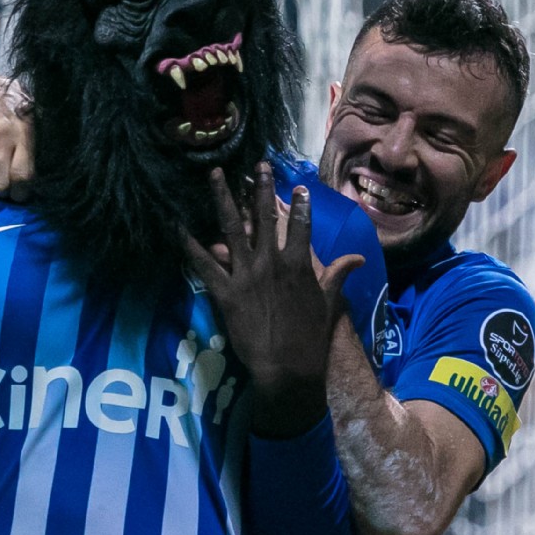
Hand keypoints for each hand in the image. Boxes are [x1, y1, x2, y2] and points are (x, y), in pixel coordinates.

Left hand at [184, 164, 363, 439]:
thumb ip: (337, 276)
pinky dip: (189, 245)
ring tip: (216, 175)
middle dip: (261, 188)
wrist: (287, 368)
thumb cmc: (310, 338)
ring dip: (223, 198)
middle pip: (264, 217)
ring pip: (232, 228)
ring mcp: (245, 275)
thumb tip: (357, 258)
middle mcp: (271, 262)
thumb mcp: (329, 304)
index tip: (298, 187)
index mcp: (298, 264)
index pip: (300, 225)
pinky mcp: (225, 292)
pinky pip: (203, 264)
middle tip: (258, 166)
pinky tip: (178, 226)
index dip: (300, 204)